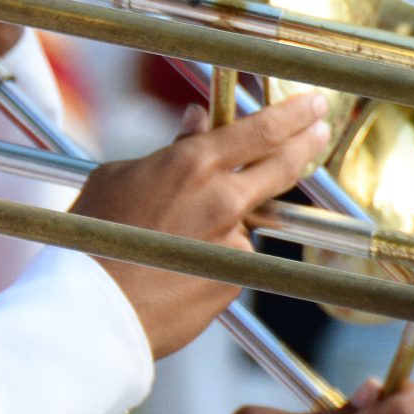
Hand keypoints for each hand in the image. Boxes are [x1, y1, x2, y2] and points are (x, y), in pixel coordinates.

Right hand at [72, 94, 332, 355]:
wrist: (93, 307)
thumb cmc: (93, 237)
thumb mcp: (119, 177)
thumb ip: (169, 149)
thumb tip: (197, 122)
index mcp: (192, 164)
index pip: (261, 129)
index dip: (294, 113)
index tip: (313, 105)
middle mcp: (222, 199)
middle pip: (282, 164)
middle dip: (306, 144)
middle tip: (320, 132)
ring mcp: (233, 242)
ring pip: (244, 219)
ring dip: (225, 220)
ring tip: (177, 234)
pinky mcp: (233, 280)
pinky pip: (229, 259)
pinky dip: (210, 259)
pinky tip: (172, 270)